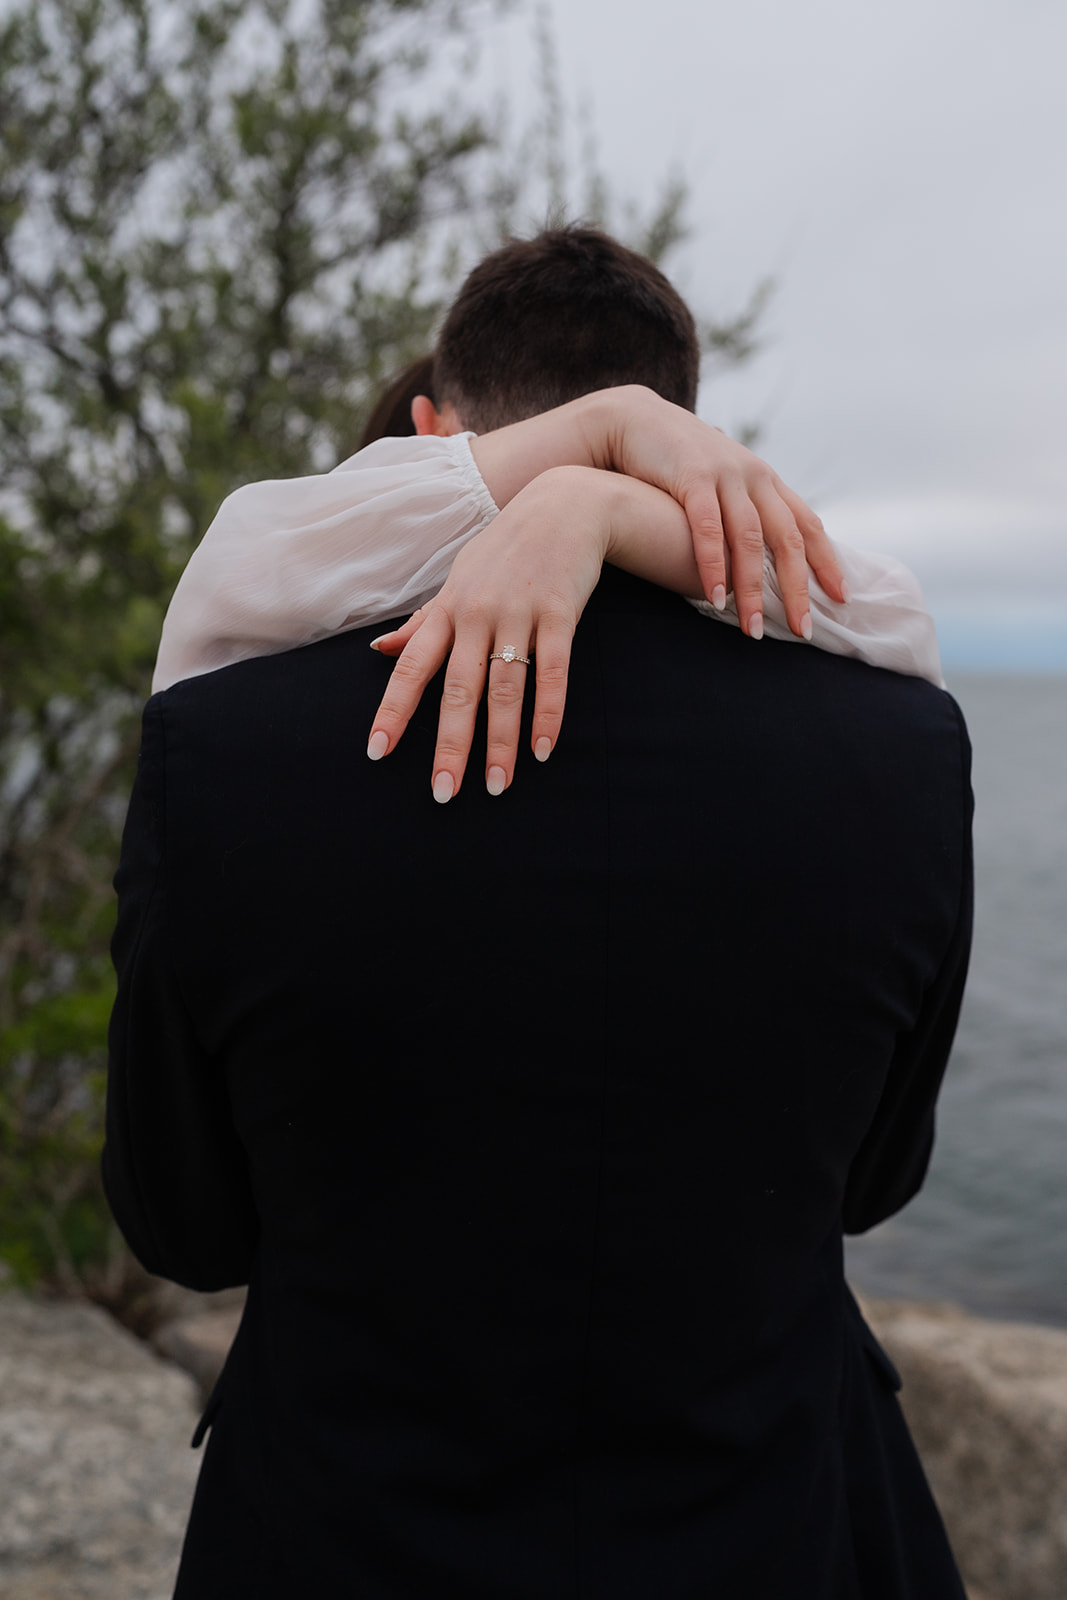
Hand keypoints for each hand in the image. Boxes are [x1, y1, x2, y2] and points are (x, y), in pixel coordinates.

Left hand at [366, 468, 610, 801]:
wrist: (563, 504)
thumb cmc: (505, 549)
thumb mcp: (458, 578)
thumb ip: (424, 620)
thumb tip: (380, 649)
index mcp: (448, 609)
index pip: (412, 667)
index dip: (393, 710)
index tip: (377, 752)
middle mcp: (478, 613)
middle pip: (458, 689)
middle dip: (450, 745)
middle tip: (443, 793)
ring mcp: (520, 613)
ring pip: (506, 688)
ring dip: (502, 742)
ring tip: (499, 787)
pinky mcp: (560, 613)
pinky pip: (554, 672)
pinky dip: (549, 713)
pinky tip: (544, 750)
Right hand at [470, 386, 846, 640]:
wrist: (632, 419)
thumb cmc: (675, 462)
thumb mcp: (720, 482)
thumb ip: (741, 511)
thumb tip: (757, 555)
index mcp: (765, 481)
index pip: (807, 524)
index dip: (826, 561)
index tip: (841, 596)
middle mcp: (753, 476)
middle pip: (787, 538)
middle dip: (797, 588)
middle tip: (803, 630)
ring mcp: (725, 475)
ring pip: (751, 539)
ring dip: (752, 588)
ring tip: (752, 628)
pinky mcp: (692, 477)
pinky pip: (709, 529)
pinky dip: (713, 566)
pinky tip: (715, 598)